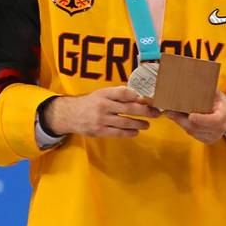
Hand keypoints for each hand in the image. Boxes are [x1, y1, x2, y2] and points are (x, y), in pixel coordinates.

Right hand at [42, 86, 159, 137]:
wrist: (70, 115)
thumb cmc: (90, 103)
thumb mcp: (101, 94)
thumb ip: (117, 94)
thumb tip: (139, 96)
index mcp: (104, 94)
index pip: (124, 93)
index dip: (138, 96)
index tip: (149, 100)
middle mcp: (103, 105)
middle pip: (129, 108)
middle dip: (145, 111)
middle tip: (156, 113)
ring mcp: (101, 119)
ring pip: (125, 122)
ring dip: (139, 124)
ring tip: (147, 124)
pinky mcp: (100, 131)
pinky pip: (118, 133)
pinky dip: (129, 133)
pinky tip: (136, 132)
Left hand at [162, 91, 225, 144]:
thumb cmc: (220, 102)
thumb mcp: (216, 93)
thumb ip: (207, 88)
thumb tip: (195, 77)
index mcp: (224, 116)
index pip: (214, 121)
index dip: (202, 120)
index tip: (191, 116)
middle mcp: (220, 129)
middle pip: (198, 127)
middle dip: (182, 119)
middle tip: (170, 111)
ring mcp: (213, 137)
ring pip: (192, 131)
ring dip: (180, 122)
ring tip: (172, 112)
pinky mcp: (206, 140)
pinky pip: (191, 134)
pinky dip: (184, 125)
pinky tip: (180, 118)